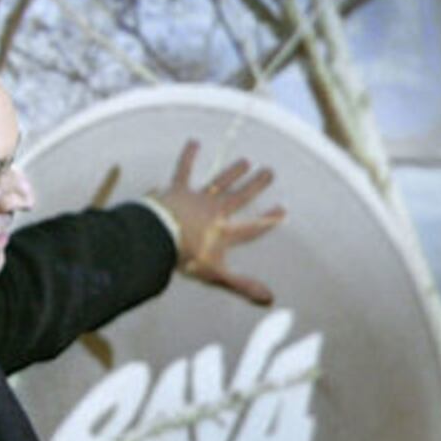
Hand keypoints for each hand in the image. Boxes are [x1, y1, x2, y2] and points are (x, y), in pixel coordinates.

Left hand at [151, 139, 285, 305]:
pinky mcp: (178, 189)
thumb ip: (242, 285)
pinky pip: (184, 170)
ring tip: (245, 160)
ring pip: (220, 181)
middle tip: (269, 172)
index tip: (282, 209)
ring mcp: (198, 198)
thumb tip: (270, 299)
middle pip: (240, 196)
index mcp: (225, 232)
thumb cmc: (186, 258)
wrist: (158, 237)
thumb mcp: (216, 275)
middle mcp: (216, 211)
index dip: (268, 219)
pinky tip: (194, 142)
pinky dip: (188, 156)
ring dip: (233, 172)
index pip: (252, 226)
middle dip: (256, 185)